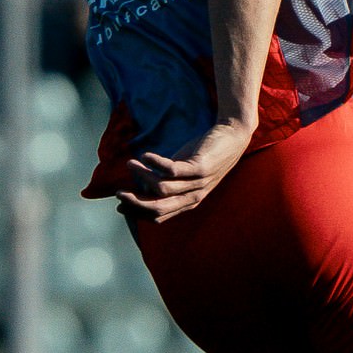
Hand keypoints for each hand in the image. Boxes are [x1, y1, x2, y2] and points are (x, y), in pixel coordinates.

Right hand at [118, 118, 254, 222]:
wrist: (233, 136)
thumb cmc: (205, 154)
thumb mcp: (183, 171)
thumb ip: (165, 180)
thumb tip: (140, 182)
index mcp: (189, 201)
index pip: (160, 215)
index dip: (138, 213)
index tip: (120, 206)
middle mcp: (194, 196)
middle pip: (159, 208)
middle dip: (136, 203)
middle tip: (119, 193)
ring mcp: (198, 183)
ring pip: (162, 188)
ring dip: (142, 176)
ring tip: (130, 164)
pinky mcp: (200, 167)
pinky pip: (172, 170)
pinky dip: (155, 164)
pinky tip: (145, 156)